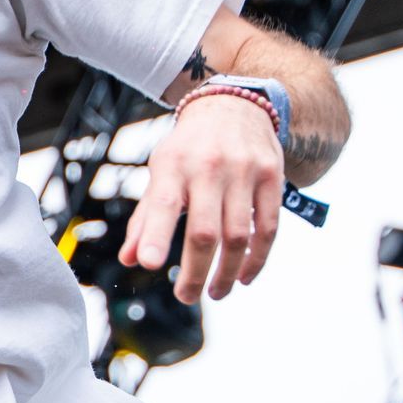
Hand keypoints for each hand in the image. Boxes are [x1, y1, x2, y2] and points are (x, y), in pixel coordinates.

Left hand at [119, 94, 281, 304]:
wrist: (235, 105)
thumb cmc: (189, 149)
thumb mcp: (161, 171)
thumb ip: (146, 217)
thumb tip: (130, 260)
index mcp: (174, 165)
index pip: (163, 204)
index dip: (155, 235)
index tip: (149, 264)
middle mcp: (209, 167)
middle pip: (204, 231)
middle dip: (194, 271)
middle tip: (186, 297)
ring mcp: (245, 171)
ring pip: (238, 235)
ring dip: (227, 272)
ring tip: (216, 293)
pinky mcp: (272, 176)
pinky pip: (268, 228)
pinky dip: (258, 258)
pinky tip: (245, 276)